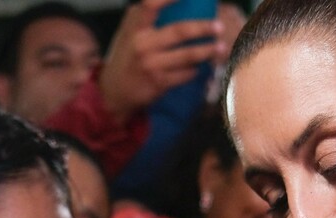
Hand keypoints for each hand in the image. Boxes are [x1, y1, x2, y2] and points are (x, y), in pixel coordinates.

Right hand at [99, 0, 223, 121]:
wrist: (114, 91)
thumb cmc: (127, 56)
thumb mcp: (129, 32)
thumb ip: (145, 17)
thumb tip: (175, 3)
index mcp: (135, 26)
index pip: (151, 5)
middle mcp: (142, 44)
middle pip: (179, 31)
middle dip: (202, 28)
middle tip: (218, 26)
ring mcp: (151, 64)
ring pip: (187, 55)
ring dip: (207, 51)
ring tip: (221, 47)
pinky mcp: (159, 83)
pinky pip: (185, 74)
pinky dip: (195, 69)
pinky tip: (200, 67)